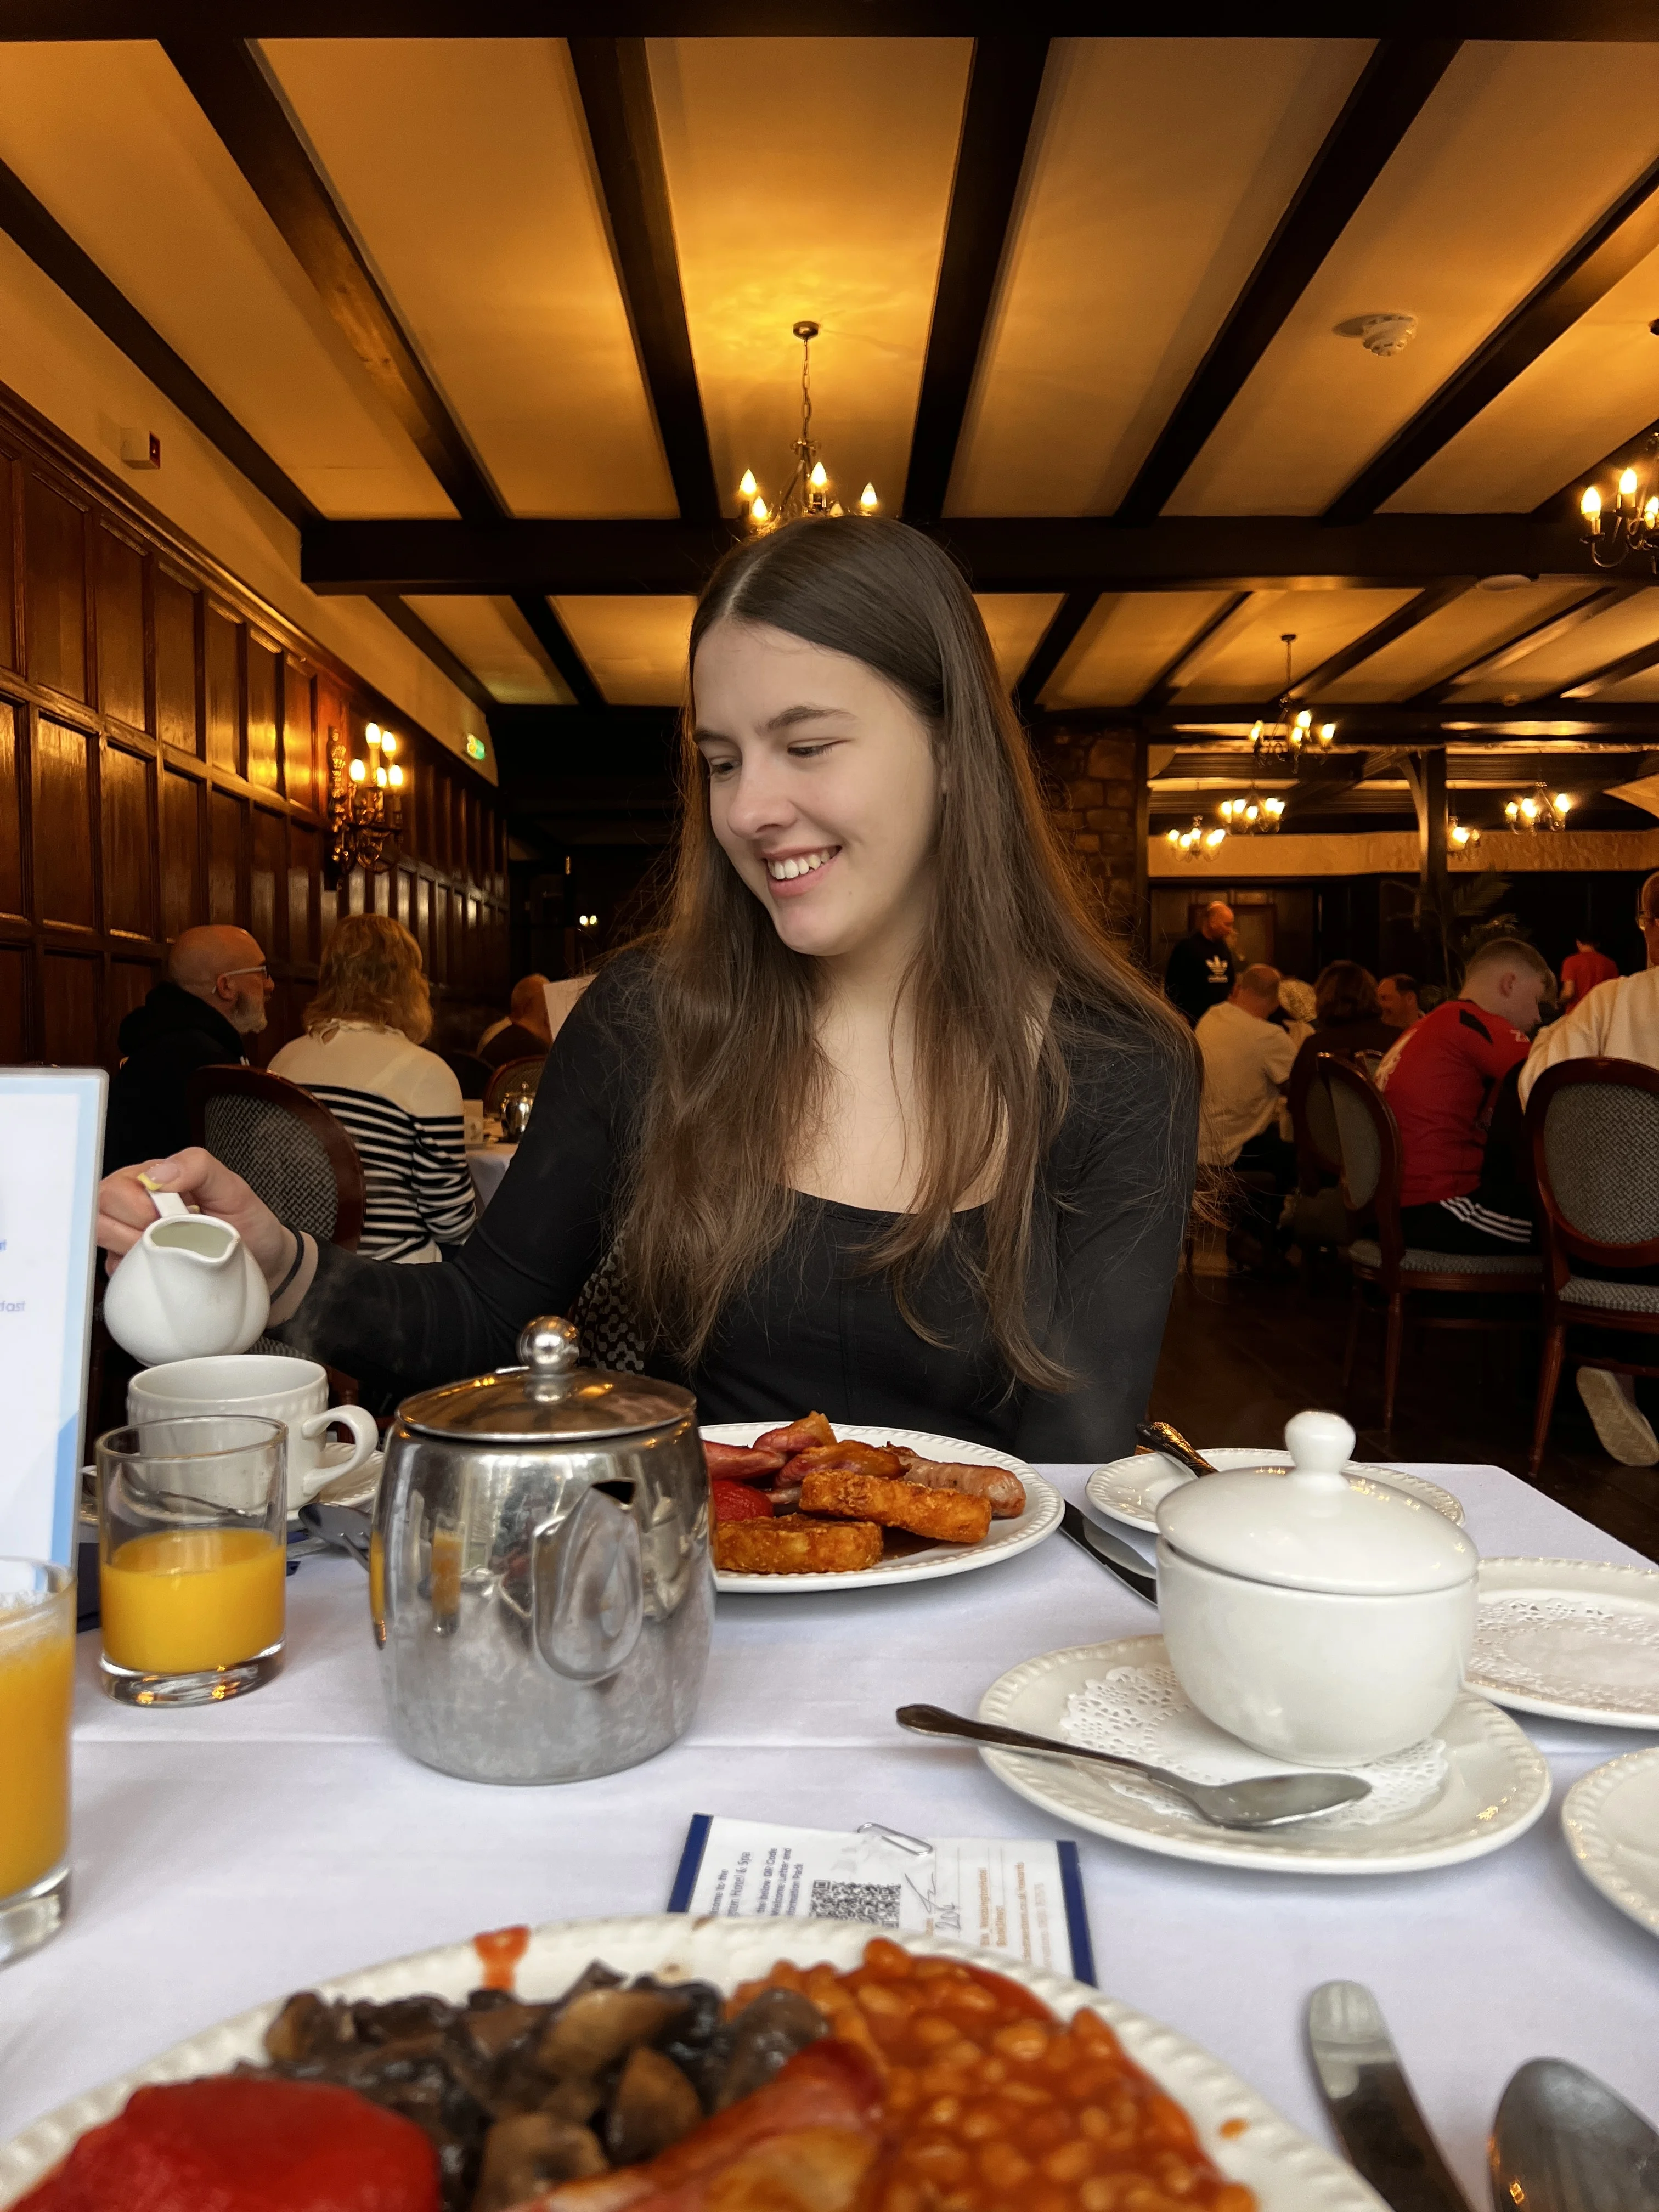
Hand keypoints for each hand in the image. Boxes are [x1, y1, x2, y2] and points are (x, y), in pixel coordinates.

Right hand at [97, 1150, 293, 1287]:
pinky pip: (116, 1274)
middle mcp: (129, 1207)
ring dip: (138, 1253)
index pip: (112, 1190)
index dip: (137, 1208)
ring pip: (102, 1246)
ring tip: (173, 1251)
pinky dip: (141, 1274)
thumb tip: (156, 1176)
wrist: (262, 1263)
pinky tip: (167, 1269)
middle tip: (173, 1237)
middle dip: (135, 1232)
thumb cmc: (245, 1221)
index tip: (171, 1218)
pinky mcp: (132, 1269)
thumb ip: (197, 1167)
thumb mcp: (231, 1187)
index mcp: (148, 1180)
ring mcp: (127, 1239)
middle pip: (98, 1217)